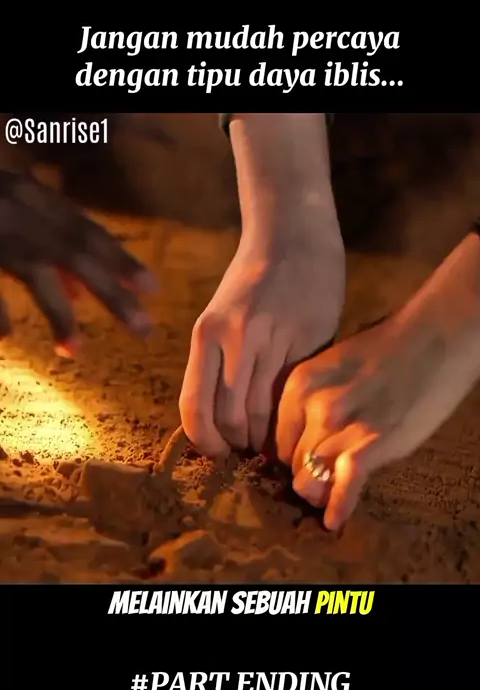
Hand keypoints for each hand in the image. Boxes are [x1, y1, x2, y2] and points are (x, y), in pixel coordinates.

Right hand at [0, 169, 157, 353]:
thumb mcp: (14, 210)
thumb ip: (48, 244)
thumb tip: (83, 294)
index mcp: (31, 196)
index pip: (86, 231)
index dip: (121, 260)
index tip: (153, 290)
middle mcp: (17, 207)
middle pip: (76, 253)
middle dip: (113, 292)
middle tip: (144, 328)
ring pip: (34, 272)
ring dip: (59, 314)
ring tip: (77, 349)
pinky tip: (5, 337)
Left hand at [179, 228, 344, 456]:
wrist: (294, 235)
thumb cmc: (254, 280)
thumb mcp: (222, 317)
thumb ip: (221, 363)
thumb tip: (222, 420)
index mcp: (206, 334)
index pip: (195, 407)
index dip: (206, 441)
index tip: (219, 453)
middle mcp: (234, 338)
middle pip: (231, 416)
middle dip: (240, 444)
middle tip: (251, 453)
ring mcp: (272, 338)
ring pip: (265, 410)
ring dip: (268, 436)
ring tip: (273, 443)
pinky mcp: (307, 339)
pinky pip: (295, 392)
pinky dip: (293, 415)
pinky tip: (296, 420)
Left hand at [276, 235, 479, 529]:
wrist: (432, 339)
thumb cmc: (384, 352)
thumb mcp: (331, 368)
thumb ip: (310, 402)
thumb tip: (298, 442)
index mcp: (297, 385)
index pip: (277, 440)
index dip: (290, 456)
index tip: (302, 463)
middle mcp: (312, 406)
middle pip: (292, 463)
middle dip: (304, 473)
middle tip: (324, 477)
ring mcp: (340, 427)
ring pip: (311, 480)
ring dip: (320, 492)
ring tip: (331, 494)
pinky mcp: (371, 444)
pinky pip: (344, 485)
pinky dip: (338, 506)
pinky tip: (333, 522)